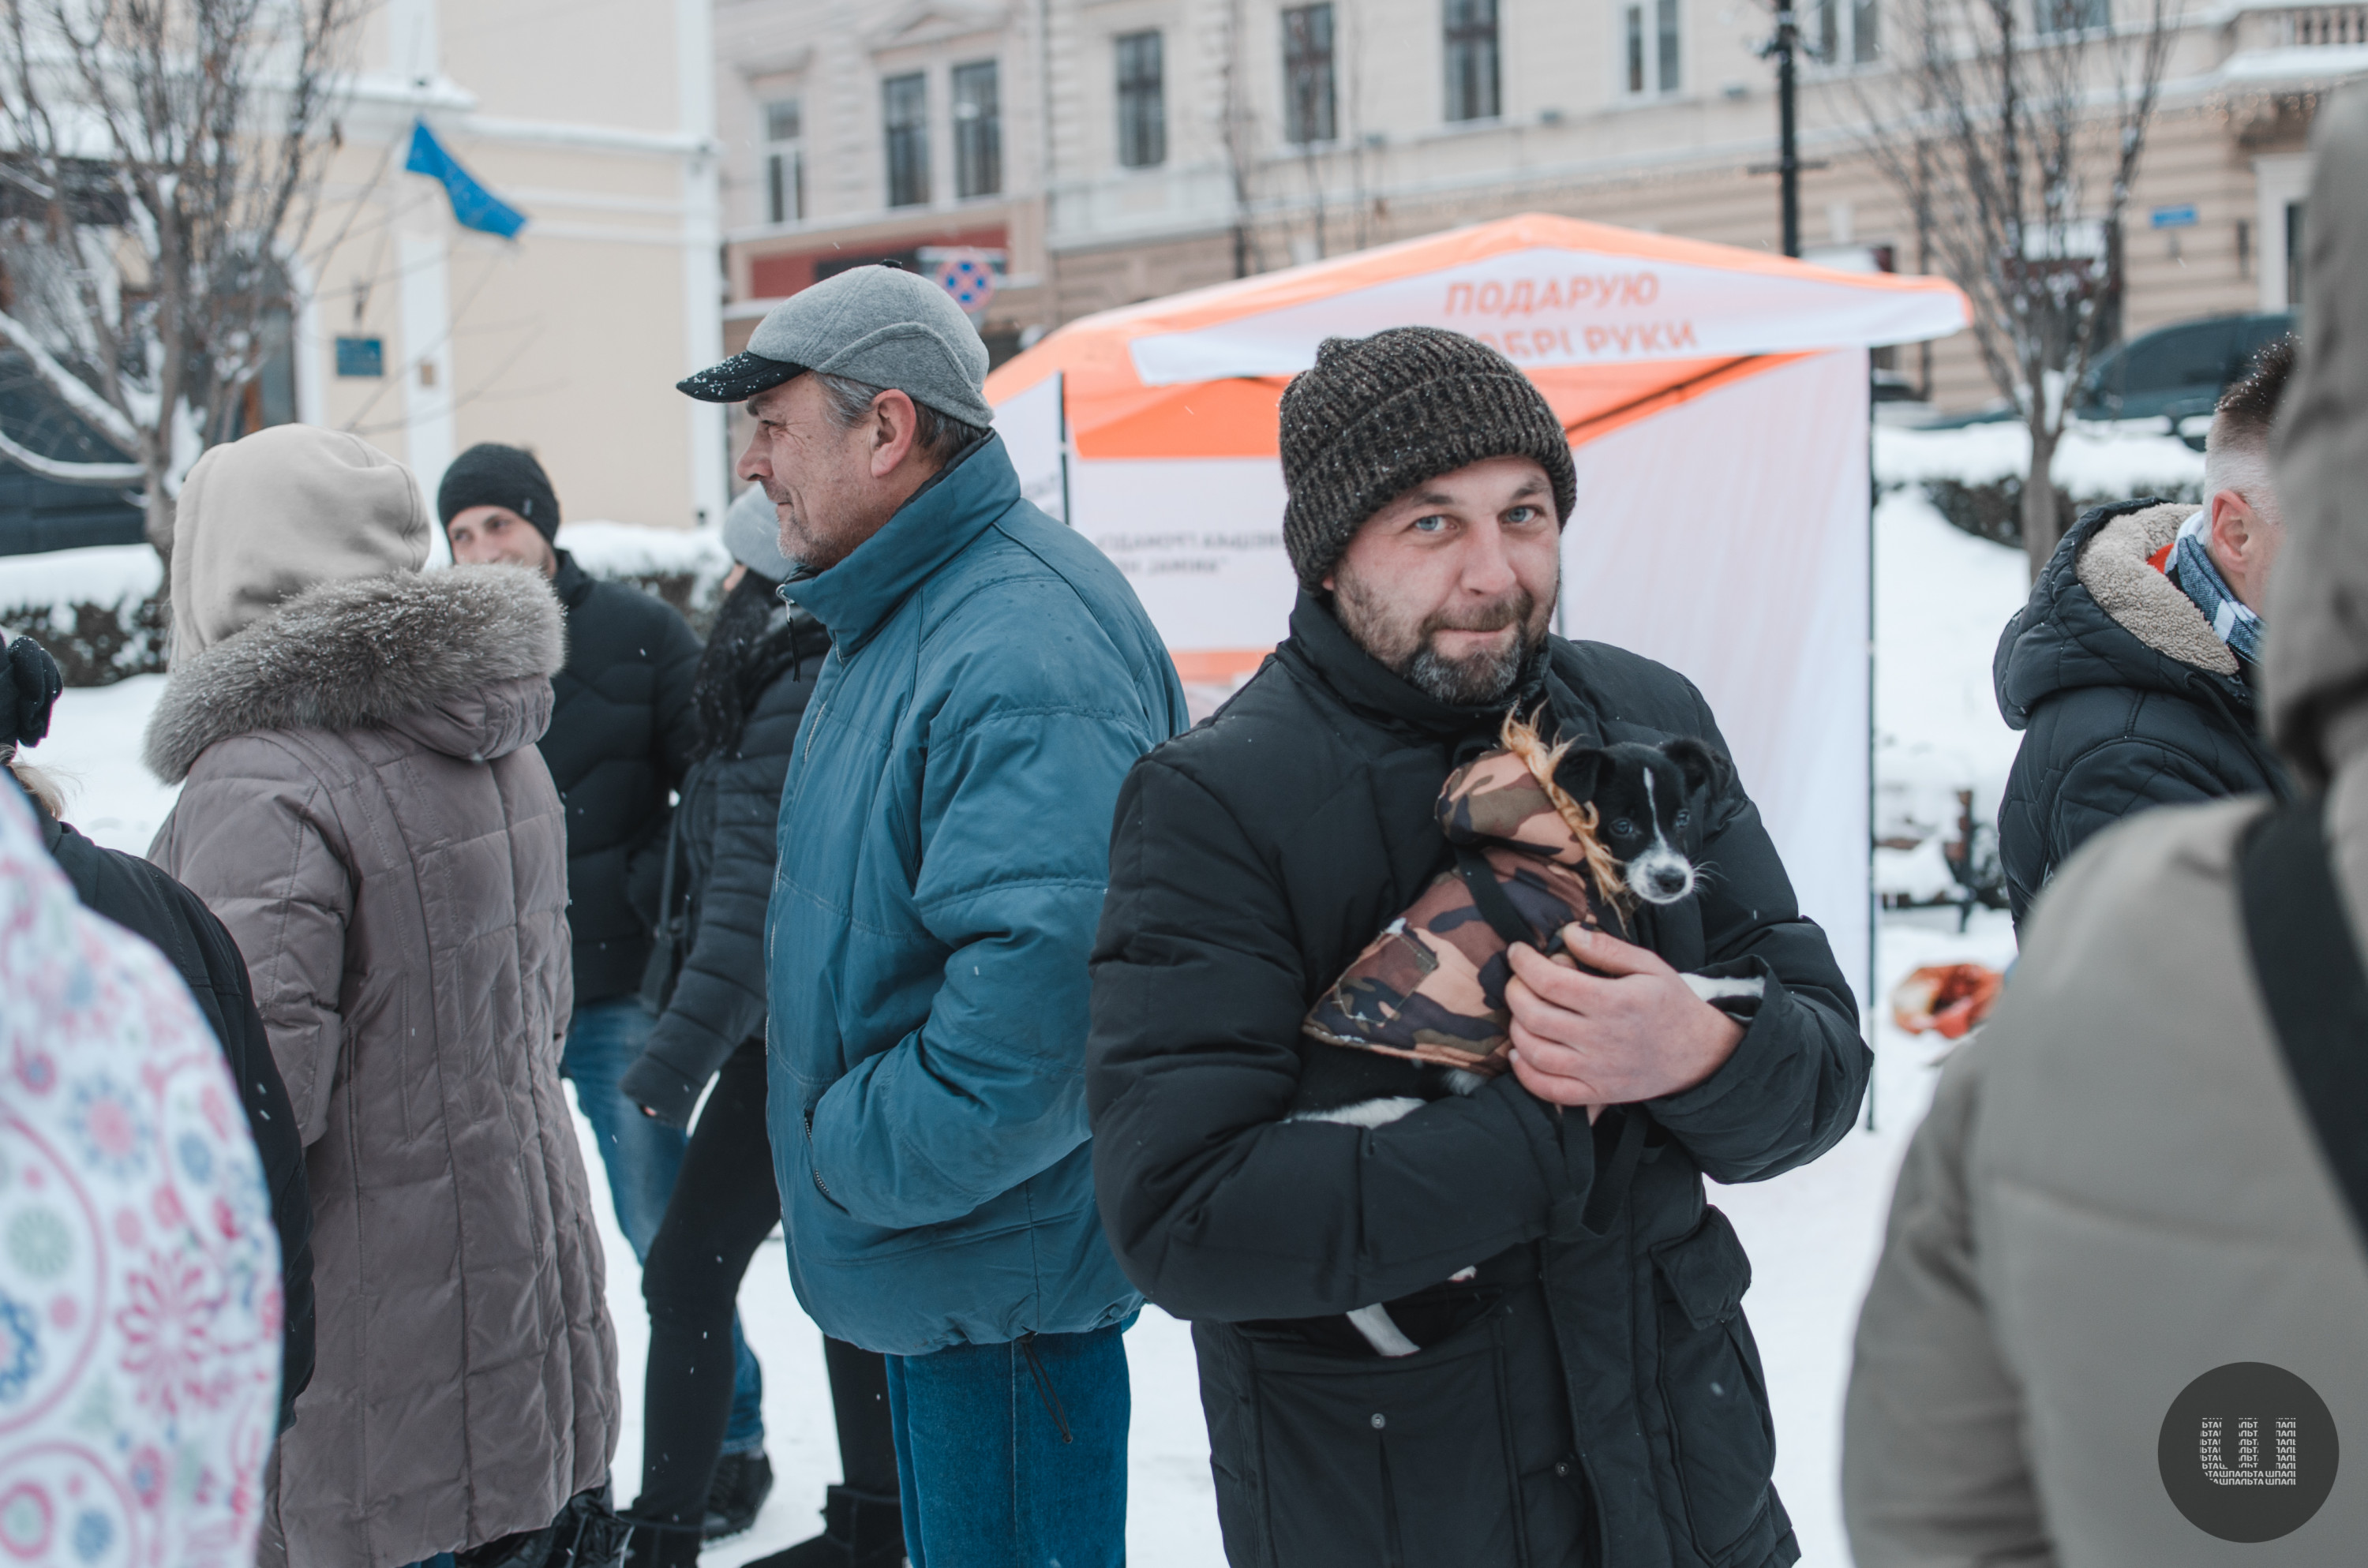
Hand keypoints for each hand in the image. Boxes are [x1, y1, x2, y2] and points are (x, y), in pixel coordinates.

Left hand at [1505, 924, 1744, 1109]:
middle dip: (1515, 991)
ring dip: (1516, 1028)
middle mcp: (1602, 1038)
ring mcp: (1597, 1071)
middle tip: (1517, 979)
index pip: (1551, 981)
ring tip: (1522, 1011)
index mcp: (1614, 1002)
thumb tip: (1569, 933)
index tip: (1517, 952)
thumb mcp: (1649, 966)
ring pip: (1535, 1052)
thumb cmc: (1671, 1005)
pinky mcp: (1597, 1094)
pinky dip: (1525, 1072)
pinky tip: (1521, 1052)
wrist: (1699, 1054)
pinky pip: (1549, 1090)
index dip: (1524, 963)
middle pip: (1535, 1015)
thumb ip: (1606, 948)